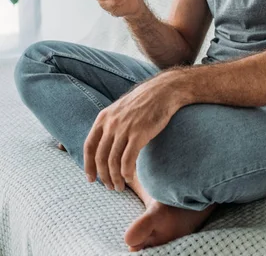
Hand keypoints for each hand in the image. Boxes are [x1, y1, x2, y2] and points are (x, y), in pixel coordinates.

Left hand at [83, 70, 184, 190]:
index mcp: (103, 117)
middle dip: (103, 176)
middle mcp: (111, 124)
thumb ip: (111, 123)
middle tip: (110, 187)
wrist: (163, 91)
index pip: (89, 146)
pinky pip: (127, 160)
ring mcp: (124, 129)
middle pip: (100, 157)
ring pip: (113, 162)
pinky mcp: (139, 134)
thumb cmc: (144, 101)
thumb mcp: (120, 109)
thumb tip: (105, 142)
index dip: (88, 165)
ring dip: (115, 178)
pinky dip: (126, 173)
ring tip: (120, 187)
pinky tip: (130, 178)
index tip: (91, 178)